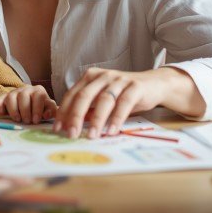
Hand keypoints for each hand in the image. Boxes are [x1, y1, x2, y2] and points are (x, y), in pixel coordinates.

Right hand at [0, 85, 57, 123]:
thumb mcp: (49, 109)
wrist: (31, 105)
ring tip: (18, 119)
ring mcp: (14, 92)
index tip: (36, 120)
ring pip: (10, 97)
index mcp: (38, 91)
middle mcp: (26, 89)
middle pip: (23, 96)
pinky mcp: (4, 97)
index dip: (37, 108)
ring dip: (13, 110)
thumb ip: (50, 111)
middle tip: (27, 121)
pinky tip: (3, 114)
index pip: (38, 96)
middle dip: (25, 111)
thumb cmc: (41, 108)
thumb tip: (46, 115)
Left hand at [54, 67, 200, 138]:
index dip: (63, 112)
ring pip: (103, 100)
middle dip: (75, 116)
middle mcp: (102, 76)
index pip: (72, 95)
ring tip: (91, 136)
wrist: (153, 84)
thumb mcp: (103, 99)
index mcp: (90, 77)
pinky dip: (116, 118)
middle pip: (84, 96)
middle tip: (70, 134)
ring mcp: (118, 80)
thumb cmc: (124, 94)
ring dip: (96, 120)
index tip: (57, 128)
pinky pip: (124, 103)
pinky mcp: (135, 87)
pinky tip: (111, 131)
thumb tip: (71, 126)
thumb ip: (89, 109)